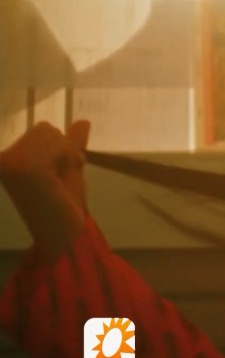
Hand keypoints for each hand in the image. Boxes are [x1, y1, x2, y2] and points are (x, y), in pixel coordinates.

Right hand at [1, 120, 91, 259]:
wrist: (64, 235)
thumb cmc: (64, 205)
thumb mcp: (68, 167)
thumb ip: (71, 144)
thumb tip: (83, 121)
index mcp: (4, 159)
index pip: (41, 129)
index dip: (59, 149)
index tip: (54, 177)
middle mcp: (1, 158)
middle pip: (46, 128)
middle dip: (63, 151)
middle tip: (58, 181)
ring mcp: (9, 161)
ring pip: (52, 133)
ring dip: (66, 156)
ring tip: (58, 183)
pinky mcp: (24, 166)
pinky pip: (58, 143)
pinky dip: (67, 159)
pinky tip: (58, 181)